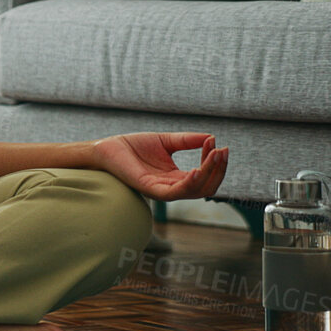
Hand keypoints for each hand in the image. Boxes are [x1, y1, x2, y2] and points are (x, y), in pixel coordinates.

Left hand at [92, 132, 229, 201]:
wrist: (108, 148)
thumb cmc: (134, 146)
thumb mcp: (166, 141)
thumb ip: (188, 141)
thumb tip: (211, 137)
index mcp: (176, 178)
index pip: (206, 177)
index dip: (215, 162)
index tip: (217, 144)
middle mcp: (172, 187)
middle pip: (206, 188)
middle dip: (218, 169)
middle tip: (222, 150)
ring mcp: (161, 190)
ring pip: (195, 191)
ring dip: (209, 174)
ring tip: (215, 155)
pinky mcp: (149, 189)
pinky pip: (175, 193)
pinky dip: (189, 183)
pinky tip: (197, 170)